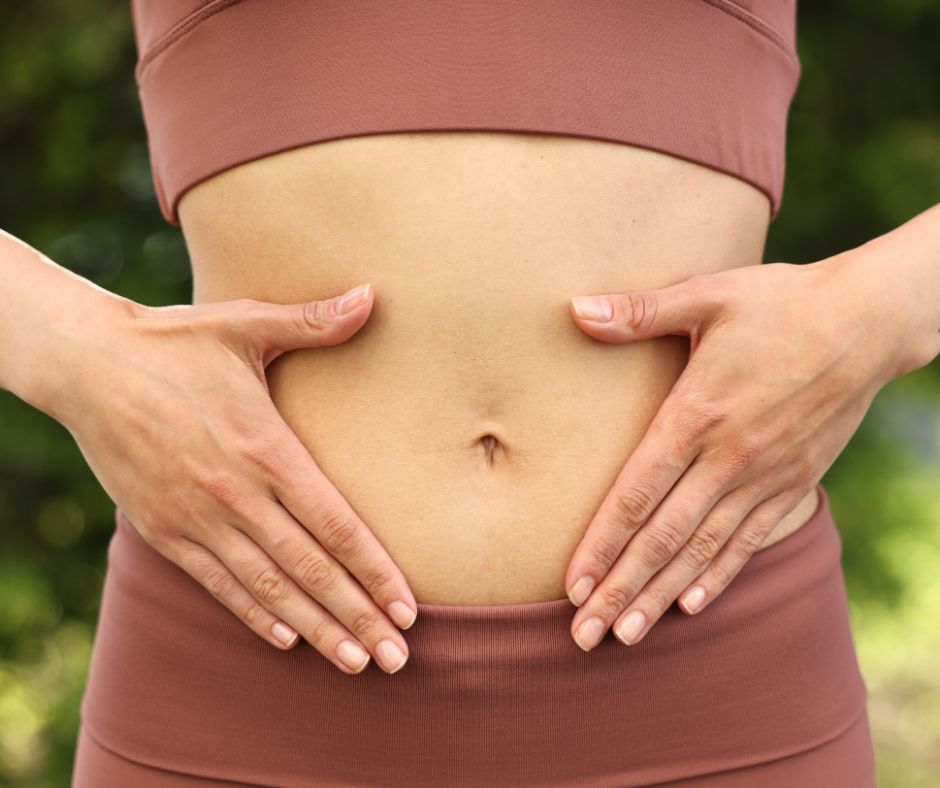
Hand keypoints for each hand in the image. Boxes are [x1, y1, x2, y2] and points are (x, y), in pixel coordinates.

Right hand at [60, 283, 417, 674]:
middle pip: (309, 568)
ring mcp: (196, 517)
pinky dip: (252, 613)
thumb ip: (312, 321)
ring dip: (314, 628)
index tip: (407, 608)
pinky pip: (216, 583)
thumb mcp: (243, 324)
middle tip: (396, 659)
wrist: (86, 364)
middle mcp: (235, 493)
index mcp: (264, 447)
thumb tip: (374, 296)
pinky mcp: (164, 529)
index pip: (334, 524)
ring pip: (267, 587)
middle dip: (357, 616)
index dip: (374, 570)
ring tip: (354, 662)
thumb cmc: (175, 342)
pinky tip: (284, 639)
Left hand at [562, 252, 903, 650]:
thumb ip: (639, 312)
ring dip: (661, 596)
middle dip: (621, 589)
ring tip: (627, 636)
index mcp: (696, 413)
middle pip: (663, 536)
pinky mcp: (794, 482)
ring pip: (704, 549)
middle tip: (584, 635)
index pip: (636, 493)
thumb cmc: (780, 302)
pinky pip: (751, 539)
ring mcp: (765, 475)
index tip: (572, 585)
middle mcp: (728, 456)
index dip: (601, 544)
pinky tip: (692, 605)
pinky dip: (720, 574)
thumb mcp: (708, 294)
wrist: (869, 320)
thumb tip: (574, 309)